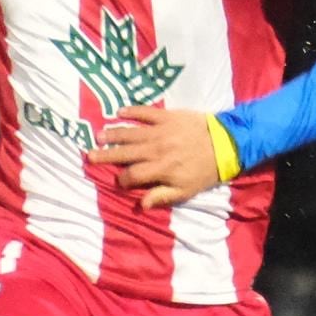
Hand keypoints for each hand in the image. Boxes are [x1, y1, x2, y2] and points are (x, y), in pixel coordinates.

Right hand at [101, 105, 225, 207]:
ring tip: (99, 136)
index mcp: (160, 169)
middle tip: (90, 155)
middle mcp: (156, 149)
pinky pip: (145, 112)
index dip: (122, 179)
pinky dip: (132, 111)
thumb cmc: (205, 170)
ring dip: (113, 134)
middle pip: (125, 153)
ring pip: (131, 132)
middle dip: (106, 155)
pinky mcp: (167, 116)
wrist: (226, 143)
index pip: (132, 175)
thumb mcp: (186, 191)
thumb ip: (162, 196)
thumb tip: (141, 204)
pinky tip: (120, 112)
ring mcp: (160, 131)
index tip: (118, 181)